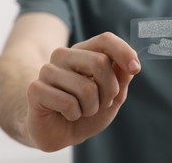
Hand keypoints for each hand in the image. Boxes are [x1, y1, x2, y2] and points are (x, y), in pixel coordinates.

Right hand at [23, 32, 140, 151]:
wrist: (59, 132)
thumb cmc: (86, 110)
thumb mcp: (112, 95)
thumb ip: (122, 77)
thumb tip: (132, 63)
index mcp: (84, 52)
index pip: (105, 40)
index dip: (124, 52)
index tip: (135, 68)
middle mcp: (64, 56)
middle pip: (99, 62)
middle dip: (109, 90)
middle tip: (102, 103)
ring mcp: (48, 70)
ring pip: (86, 87)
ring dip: (91, 107)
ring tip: (82, 110)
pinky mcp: (36, 88)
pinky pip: (68, 102)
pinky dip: (74, 114)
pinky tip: (67, 115)